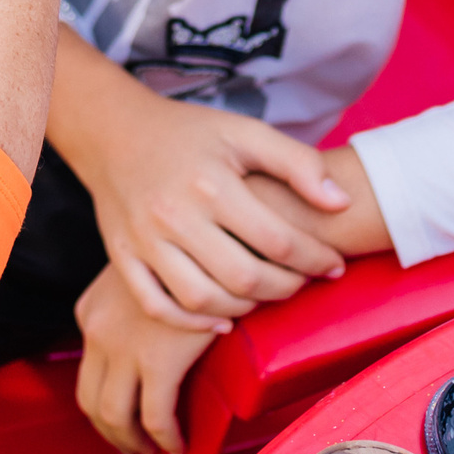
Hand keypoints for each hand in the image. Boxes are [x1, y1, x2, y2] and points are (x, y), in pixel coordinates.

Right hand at [53, 33, 349, 324]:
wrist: (113, 131)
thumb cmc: (188, 133)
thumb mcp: (244, 132)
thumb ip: (297, 163)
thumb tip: (341, 202)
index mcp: (209, 183)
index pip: (277, 239)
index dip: (315, 259)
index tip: (334, 265)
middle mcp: (174, 215)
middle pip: (243, 278)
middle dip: (286, 288)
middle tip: (303, 281)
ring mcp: (144, 240)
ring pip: (202, 299)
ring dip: (245, 308)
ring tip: (266, 295)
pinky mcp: (122, 256)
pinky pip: (156, 305)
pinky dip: (191, 323)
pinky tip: (222, 320)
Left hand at [74, 263, 221, 453]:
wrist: (208, 238)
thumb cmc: (183, 254)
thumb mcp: (142, 276)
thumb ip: (133, 307)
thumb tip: (145, 340)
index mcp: (89, 310)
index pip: (86, 371)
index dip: (103, 403)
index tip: (124, 419)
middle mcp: (96, 330)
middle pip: (90, 400)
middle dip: (111, 433)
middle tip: (133, 447)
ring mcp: (123, 347)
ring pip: (115, 416)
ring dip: (132, 442)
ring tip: (153, 452)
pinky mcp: (158, 360)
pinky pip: (155, 418)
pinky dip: (164, 439)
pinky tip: (177, 445)